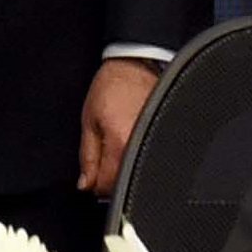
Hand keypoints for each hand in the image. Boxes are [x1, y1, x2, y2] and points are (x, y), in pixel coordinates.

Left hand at [77, 57, 160, 194]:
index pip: (105, 186)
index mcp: (121, 144)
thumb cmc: (113, 86)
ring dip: (126, 166)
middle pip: (124, 182)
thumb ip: (87, 156)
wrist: (136, 64)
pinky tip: (134, 139)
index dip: (94, 182)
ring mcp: (157, 142)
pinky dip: (140, 155)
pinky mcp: (165, 136)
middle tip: (106, 151)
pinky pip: (150, 157)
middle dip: (111, 176)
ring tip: (121, 141)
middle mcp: (142, 146)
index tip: (92, 171)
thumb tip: (86, 183)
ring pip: (138, 172)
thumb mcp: (89, 121)